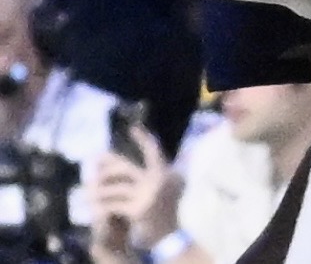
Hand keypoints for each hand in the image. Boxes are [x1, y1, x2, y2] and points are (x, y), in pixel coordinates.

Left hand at [83, 127, 178, 250]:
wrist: (176, 232)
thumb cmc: (173, 208)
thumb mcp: (175, 185)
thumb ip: (167, 171)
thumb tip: (164, 155)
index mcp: (165, 171)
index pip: (153, 150)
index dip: (143, 138)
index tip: (133, 128)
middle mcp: (156, 180)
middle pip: (126, 168)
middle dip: (108, 164)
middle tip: (94, 161)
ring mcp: (146, 195)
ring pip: (116, 189)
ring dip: (98, 192)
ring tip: (85, 194)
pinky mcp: (137, 210)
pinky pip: (115, 206)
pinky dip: (103, 208)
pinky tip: (93, 209)